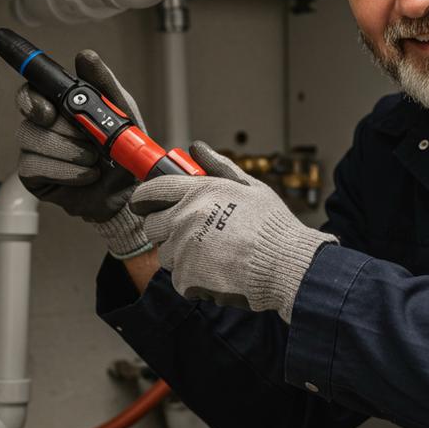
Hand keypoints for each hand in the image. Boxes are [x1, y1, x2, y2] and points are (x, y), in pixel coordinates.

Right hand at [15, 49, 151, 258]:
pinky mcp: (34, 177)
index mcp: (61, 107)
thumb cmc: (124, 152)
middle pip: (30, 117)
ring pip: (32, 140)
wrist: (130, 191)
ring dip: (70, 151)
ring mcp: (36, 152)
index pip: (31, 91)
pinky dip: (67, 170)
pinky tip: (87, 175)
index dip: (32, 98)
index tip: (48, 110)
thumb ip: (104, 83)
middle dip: (65, 130)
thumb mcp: (122, 111)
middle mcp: (45, 127)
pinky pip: (35, 166)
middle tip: (88, 139)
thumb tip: (85, 57)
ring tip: (93, 159)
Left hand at [130, 142, 335, 320]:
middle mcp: (184, 219)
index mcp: (198, 192)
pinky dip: (194, 279)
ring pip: (166, 254)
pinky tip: (218, 272)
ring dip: (181, 256)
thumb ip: (219, 167)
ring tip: (213, 255)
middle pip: (152, 226)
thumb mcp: (251, 187)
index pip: (152, 190)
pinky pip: (180, 279)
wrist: (284, 265)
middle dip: (165, 228)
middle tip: (189, 233)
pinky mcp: (186, 279)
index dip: (144, 198)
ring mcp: (183, 250)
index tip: (143, 203)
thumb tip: (197, 148)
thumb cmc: (272, 226)